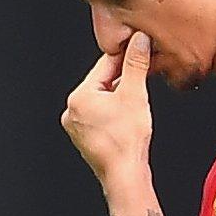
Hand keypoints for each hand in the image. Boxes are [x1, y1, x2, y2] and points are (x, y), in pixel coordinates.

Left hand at [62, 31, 154, 183]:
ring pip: (102, 99)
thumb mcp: (135, 94)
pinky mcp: (84, 137)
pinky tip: (128, 115)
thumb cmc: (127, 141)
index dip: (125, 55)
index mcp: (78, 97)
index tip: (138, 45)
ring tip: (137, 97)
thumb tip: (138, 40)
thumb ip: (135, 64)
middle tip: (144, 69)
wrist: (124, 175)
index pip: (104, 66)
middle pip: (102, 82)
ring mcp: (76, 125)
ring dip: (120, 94)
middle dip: (123, 77)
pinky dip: (114, 111)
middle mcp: (72, 110)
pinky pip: (100, 115)